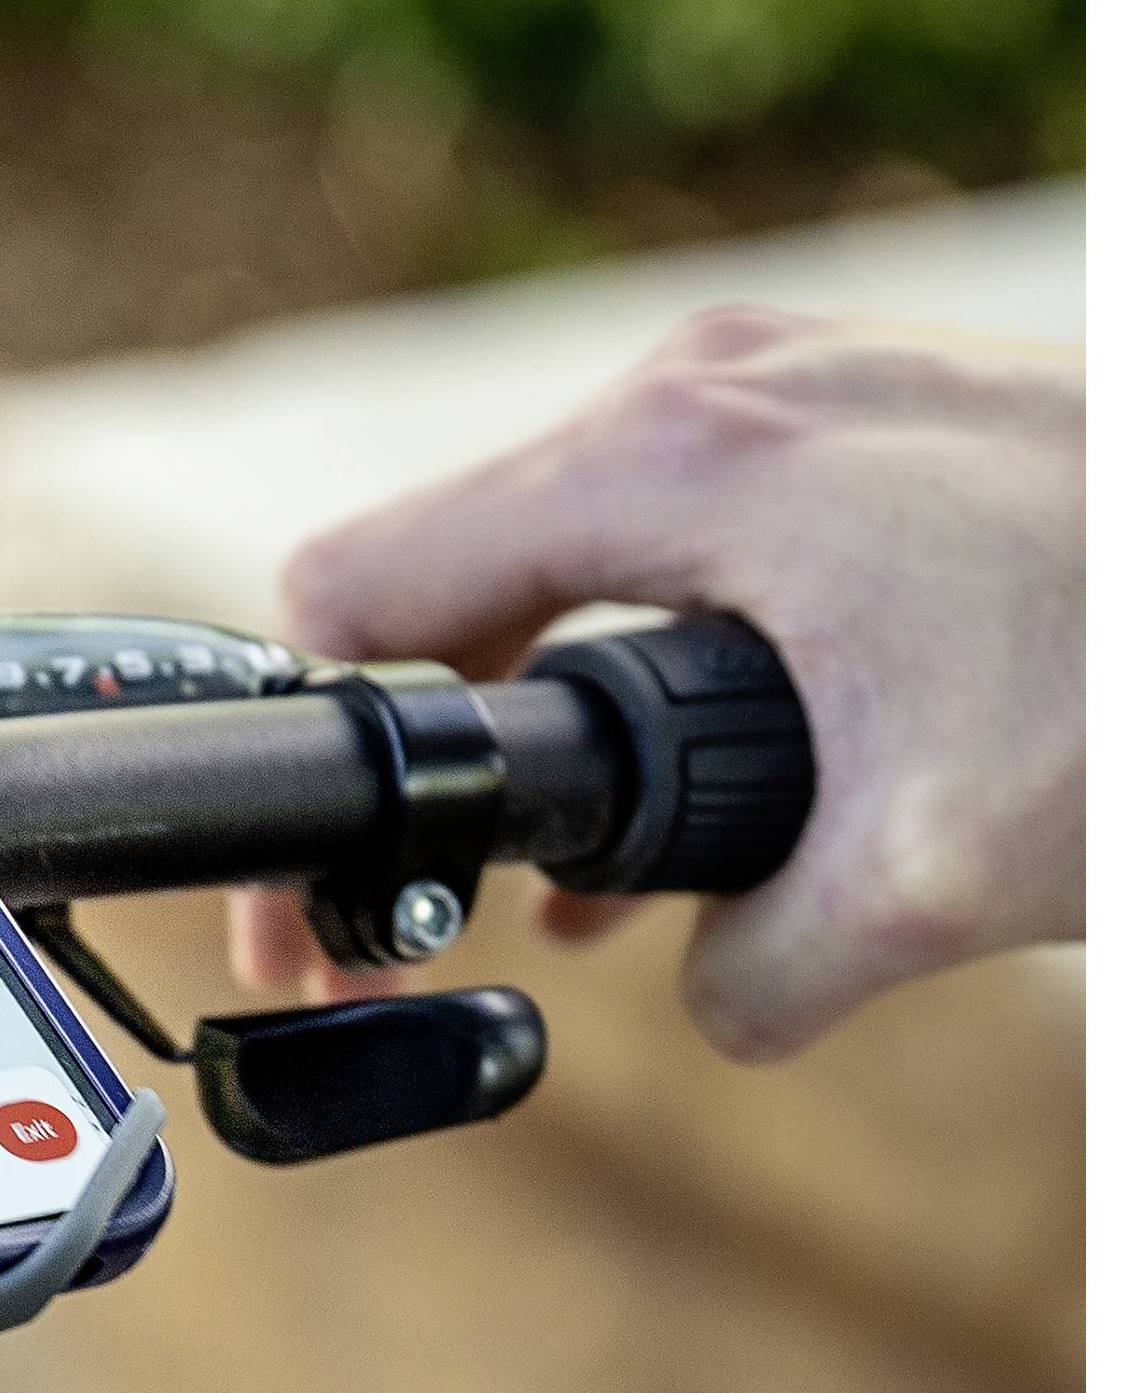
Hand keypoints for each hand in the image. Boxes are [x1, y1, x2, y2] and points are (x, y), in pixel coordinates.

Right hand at [226, 305, 1083, 1058]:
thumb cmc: (1144, 681)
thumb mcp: (928, 876)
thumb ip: (756, 970)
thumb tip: (711, 1002)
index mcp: (673, 461)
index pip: (364, 581)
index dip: (329, 754)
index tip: (342, 878)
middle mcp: (707, 394)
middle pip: (454, 575)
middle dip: (444, 753)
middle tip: (453, 907)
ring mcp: (787, 390)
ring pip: (572, 555)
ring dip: (557, 716)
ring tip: (592, 888)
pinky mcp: (854, 420)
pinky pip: (682, 534)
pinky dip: (662, 655)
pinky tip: (723, 788)